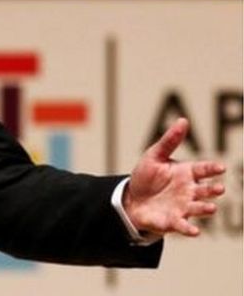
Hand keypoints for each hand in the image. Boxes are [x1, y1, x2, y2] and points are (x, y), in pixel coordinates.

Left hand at [124, 117, 225, 236]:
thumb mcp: (155, 156)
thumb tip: (183, 120)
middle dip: (212, 190)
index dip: (212, 169)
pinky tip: (195, 231)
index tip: (220, 168)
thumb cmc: (146, 176)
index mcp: (187, 173)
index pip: (203, 169)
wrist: (131, 199)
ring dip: (205, 208)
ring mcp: (183, 207)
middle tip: (218, 188)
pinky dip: (189, 229)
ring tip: (211, 208)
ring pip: (198, 208)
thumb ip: (170, 140)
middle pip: (205, 190)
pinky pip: (183, 226)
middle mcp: (189, 191)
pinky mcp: (174, 221)